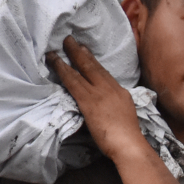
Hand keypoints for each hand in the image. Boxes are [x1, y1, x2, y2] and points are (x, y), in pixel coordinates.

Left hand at [47, 36, 149, 162]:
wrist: (128, 143)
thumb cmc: (127, 136)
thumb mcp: (124, 114)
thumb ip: (115, 106)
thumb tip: (107, 106)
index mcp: (120, 92)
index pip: (104, 74)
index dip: (93, 61)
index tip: (85, 51)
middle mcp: (110, 88)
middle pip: (93, 66)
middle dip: (81, 52)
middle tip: (70, 40)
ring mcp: (99, 93)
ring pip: (82, 70)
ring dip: (69, 56)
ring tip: (59, 46)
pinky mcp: (88, 101)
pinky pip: (73, 81)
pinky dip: (63, 70)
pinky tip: (55, 62)